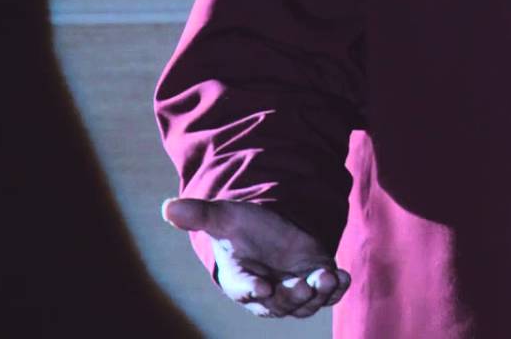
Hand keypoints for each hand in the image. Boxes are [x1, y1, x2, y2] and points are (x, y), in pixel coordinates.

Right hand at [162, 197, 349, 318]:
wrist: (266, 232)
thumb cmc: (239, 228)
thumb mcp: (221, 216)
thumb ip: (198, 215)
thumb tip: (167, 207)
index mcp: (240, 279)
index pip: (246, 288)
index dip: (253, 289)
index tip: (262, 287)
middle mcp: (268, 291)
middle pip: (281, 302)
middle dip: (293, 296)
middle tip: (303, 285)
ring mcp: (294, 288)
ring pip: (306, 302)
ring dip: (319, 293)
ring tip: (329, 277)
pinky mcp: (315, 280)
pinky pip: (328, 293)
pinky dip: (337, 288)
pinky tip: (343, 277)